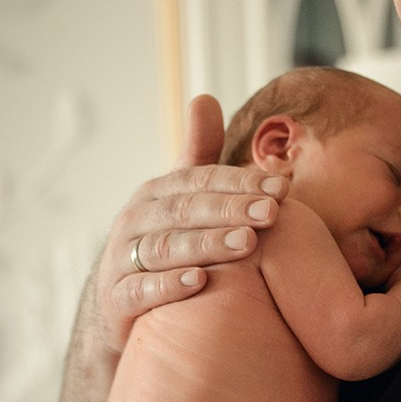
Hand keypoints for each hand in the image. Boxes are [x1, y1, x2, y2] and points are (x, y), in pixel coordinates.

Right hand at [96, 94, 288, 355]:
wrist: (119, 305)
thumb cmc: (163, 242)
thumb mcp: (178, 197)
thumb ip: (197, 154)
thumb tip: (204, 96)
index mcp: (158, 193)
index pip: (201, 180)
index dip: (241, 182)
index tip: (282, 188)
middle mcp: (137, 219)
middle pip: (186, 210)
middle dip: (230, 209)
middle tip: (272, 213)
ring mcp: (124, 258)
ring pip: (166, 247)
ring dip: (207, 243)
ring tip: (246, 243)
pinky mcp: (118, 298)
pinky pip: (141, 289)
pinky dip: (169, 285)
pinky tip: (199, 283)